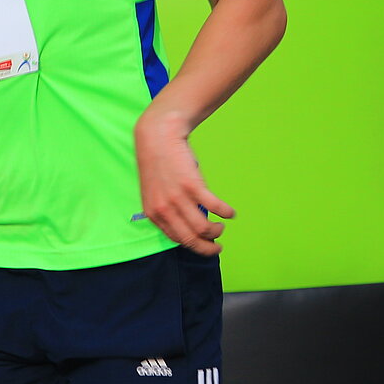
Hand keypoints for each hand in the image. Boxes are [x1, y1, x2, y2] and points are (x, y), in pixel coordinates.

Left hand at [135, 113, 234, 255]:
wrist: (157, 135)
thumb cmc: (158, 162)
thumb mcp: (155, 191)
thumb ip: (166, 208)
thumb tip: (185, 222)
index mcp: (153, 214)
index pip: (177, 240)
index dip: (193, 245)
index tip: (203, 244)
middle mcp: (164, 209)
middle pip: (191, 240)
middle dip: (207, 248)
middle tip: (218, 247)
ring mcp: (178, 198)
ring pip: (203, 228)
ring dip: (217, 232)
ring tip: (222, 226)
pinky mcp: (192, 185)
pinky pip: (214, 206)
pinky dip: (226, 213)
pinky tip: (231, 213)